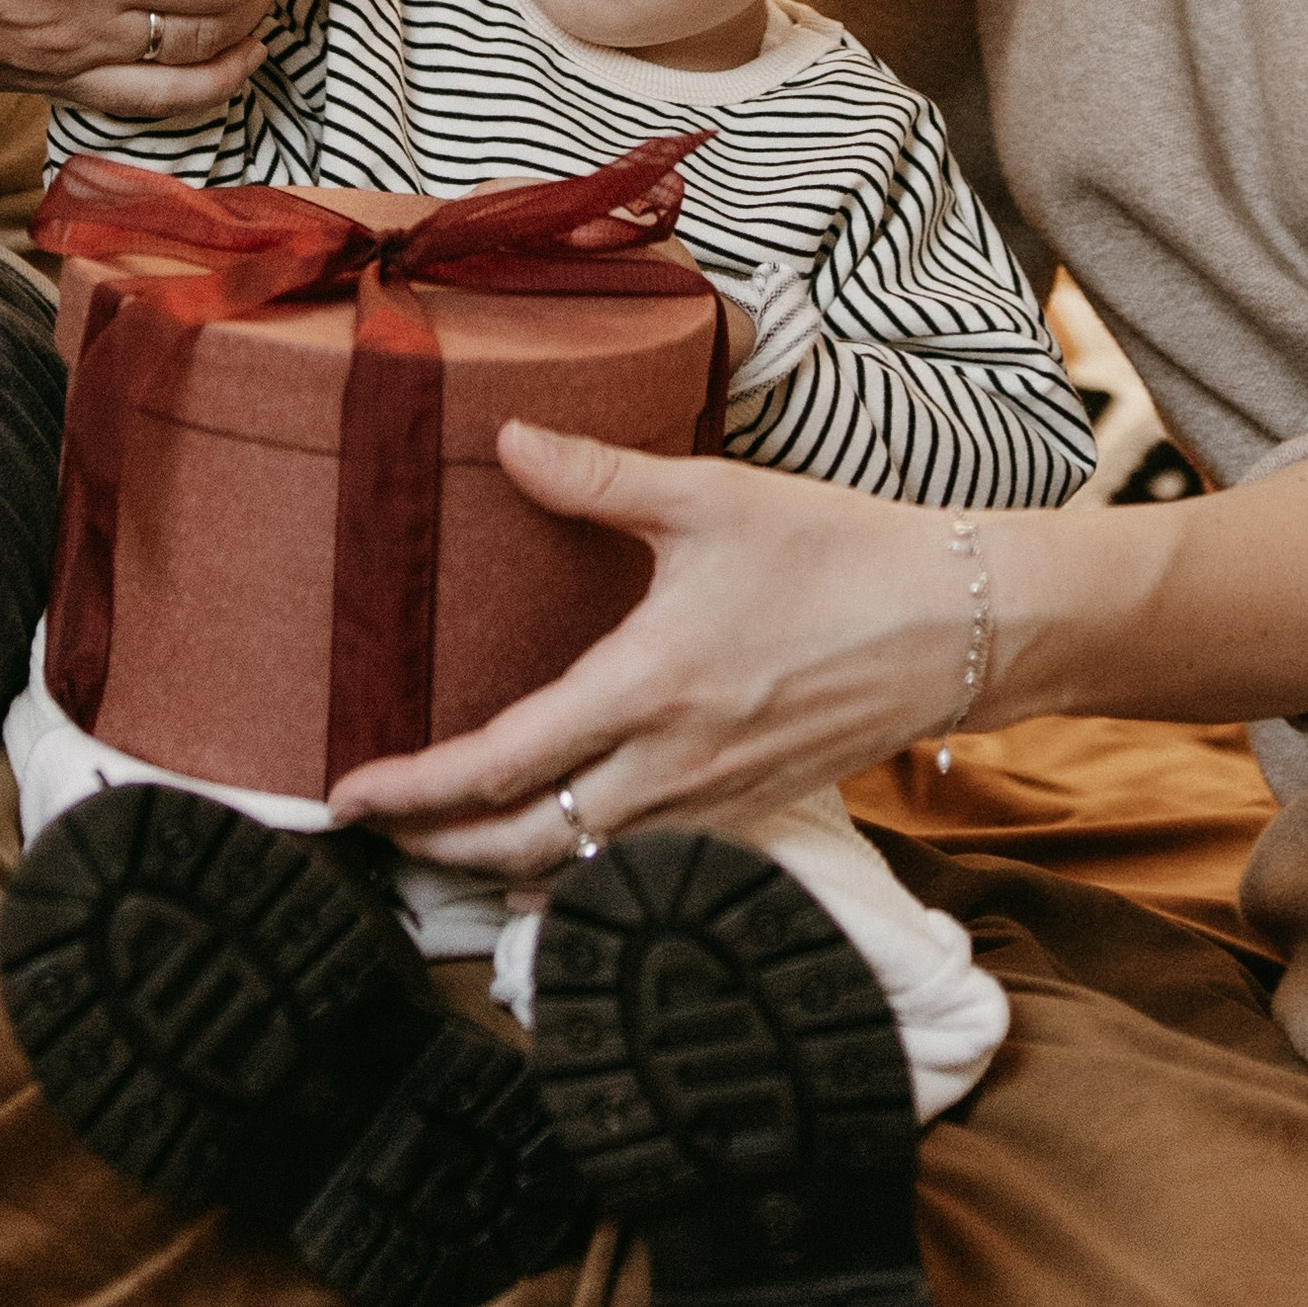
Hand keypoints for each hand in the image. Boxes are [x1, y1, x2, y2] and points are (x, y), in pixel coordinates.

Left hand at [326, 433, 1307, 881]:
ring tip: (442, 835)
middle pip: (524, 847)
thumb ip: (598, 477)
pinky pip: (639, 861)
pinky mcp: (750, 810)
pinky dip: (577, 864)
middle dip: (435, 851)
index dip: (414, 791)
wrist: (961, 621)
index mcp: (651, 687)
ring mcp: (715, 803)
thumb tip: (504, 440)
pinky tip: (554, 832)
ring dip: (500, 862)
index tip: (346, 795)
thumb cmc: (840, 551)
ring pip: (580, 867)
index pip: (503, 766)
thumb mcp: (712, 497)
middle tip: (375, 833)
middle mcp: (674, 767)